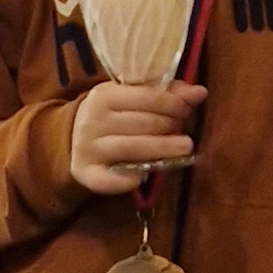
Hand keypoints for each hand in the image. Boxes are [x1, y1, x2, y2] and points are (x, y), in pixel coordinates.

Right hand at [68, 81, 204, 195]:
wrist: (72, 137)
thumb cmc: (114, 114)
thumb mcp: (133, 97)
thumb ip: (167, 93)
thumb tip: (200, 93)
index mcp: (104, 94)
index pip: (146, 97)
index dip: (171, 104)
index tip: (186, 111)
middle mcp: (92, 120)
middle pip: (141, 124)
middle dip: (168, 127)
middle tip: (185, 135)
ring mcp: (87, 148)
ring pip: (132, 149)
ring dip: (162, 150)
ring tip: (184, 149)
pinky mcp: (85, 173)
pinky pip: (109, 180)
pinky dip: (128, 179)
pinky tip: (144, 175)